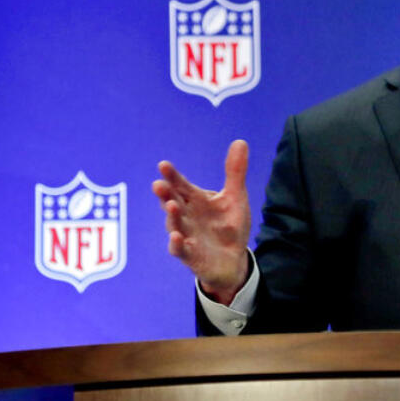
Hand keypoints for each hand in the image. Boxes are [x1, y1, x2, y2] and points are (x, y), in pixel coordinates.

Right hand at [152, 139, 251, 304]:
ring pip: (174, 224)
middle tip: (158, 184)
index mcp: (194, 200)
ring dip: (171, 216)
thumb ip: (235, 172)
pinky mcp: (190, 255)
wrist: (233, 259)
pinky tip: (176, 237)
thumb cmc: (228, 226)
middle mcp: (186, 216)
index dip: (172, 176)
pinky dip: (177, 244)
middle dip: (165, 194)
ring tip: (171, 205)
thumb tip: (241, 141)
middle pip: (172, 202)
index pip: (180, 185)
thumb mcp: (234, 197)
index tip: (163, 165)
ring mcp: (186, 235)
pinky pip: (180, 250)